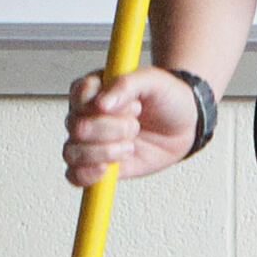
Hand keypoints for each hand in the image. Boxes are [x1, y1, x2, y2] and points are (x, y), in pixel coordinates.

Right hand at [62, 68, 205, 186]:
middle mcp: (86, 115)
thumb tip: (101, 104)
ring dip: (105, 151)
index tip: (131, 106)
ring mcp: (89, 142)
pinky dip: (88, 175)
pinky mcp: (97, 165)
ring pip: (72, 152)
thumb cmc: (166, 98)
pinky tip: (108, 168)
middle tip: (135, 125)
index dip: (101, 105)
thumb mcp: (153, 80)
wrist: (185, 125)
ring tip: (129, 146)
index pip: (78, 95)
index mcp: (94, 89)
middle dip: (111, 129)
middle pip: (77, 127)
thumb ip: (126, 85)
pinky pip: (75, 176)